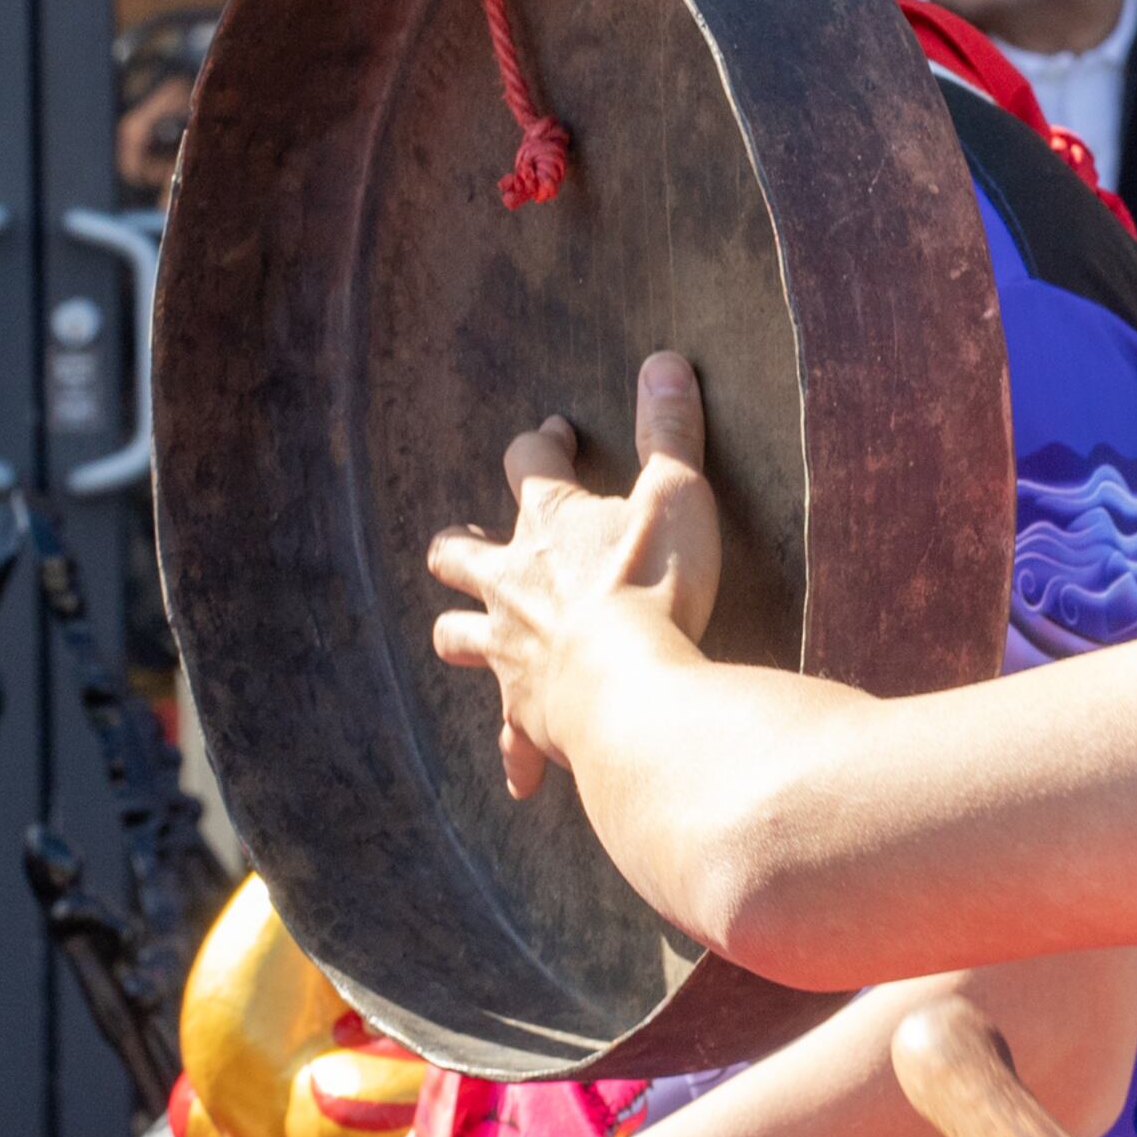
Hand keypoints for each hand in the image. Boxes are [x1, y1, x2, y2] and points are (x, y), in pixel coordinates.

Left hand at [426, 351, 722, 799]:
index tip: (555, 436)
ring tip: (466, 636)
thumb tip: (663, 361)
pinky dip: (516, 751)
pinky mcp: (525, 714)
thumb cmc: (655, 588)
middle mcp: (512, 585)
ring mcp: (511, 653)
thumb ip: (670, 431)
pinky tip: (522, 775)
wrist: (628, 692)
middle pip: (461, 552)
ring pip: (459, 637)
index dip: (542, 445)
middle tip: (472, 540)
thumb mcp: (677, 495)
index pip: (530, 463)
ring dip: (461, 633)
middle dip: (463, 543)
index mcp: (549, 525)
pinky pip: (511, 736)